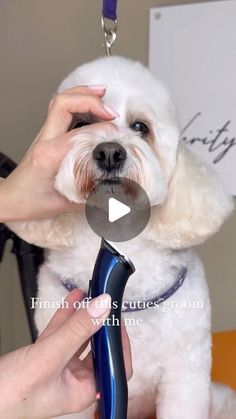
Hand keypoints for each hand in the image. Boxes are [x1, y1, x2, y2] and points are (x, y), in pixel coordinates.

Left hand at [0, 85, 118, 221]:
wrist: (10, 198)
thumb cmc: (29, 202)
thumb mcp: (62, 205)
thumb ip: (88, 199)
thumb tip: (113, 195)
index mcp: (48, 156)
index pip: (77, 134)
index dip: (101, 131)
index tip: (118, 136)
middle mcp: (45, 140)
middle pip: (63, 104)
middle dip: (90, 101)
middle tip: (112, 112)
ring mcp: (44, 135)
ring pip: (60, 101)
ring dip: (82, 94)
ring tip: (103, 93)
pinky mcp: (47, 135)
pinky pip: (61, 109)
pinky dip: (77, 101)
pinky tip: (91, 104)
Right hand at [0, 289, 131, 418]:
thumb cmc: (10, 395)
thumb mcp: (49, 358)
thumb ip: (77, 331)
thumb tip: (104, 306)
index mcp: (83, 391)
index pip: (115, 368)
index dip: (120, 344)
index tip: (118, 319)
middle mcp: (73, 380)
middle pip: (97, 349)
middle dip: (101, 324)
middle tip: (106, 302)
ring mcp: (57, 367)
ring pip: (77, 337)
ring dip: (84, 316)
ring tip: (92, 293)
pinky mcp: (42, 357)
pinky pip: (60, 333)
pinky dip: (66, 316)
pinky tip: (73, 299)